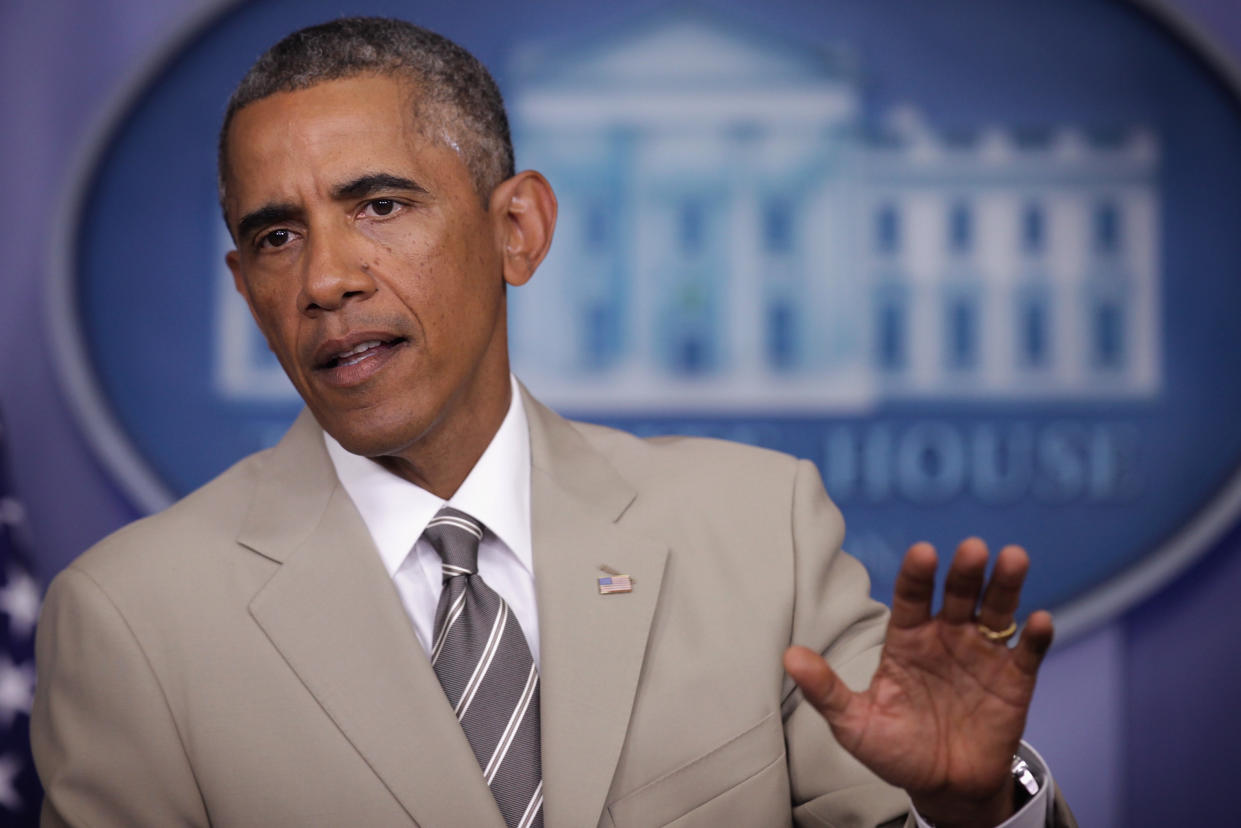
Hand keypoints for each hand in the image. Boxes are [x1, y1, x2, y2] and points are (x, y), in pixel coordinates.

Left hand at [783, 539, 1053, 827]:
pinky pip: (1026, 653)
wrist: (943, 787)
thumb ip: (826, 690)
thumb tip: (789, 656)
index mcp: (907, 638)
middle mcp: (946, 636)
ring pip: (996, 611)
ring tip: (1013, 558)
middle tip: (971, 549)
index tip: (922, 553)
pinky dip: (1034, 636)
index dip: (916, 575)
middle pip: (957, 594)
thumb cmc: (895, 749)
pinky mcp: (1014, 680)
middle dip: (964, 571)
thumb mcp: (855, 723)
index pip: (910, 597)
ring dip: (1005, 585)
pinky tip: (1037, 620)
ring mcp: (982, 655)